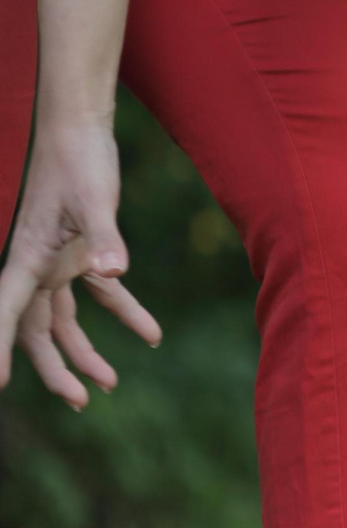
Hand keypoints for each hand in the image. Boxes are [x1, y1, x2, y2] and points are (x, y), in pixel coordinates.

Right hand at [0, 120, 161, 407]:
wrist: (82, 127)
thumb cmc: (80, 159)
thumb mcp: (95, 199)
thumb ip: (104, 238)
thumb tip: (114, 273)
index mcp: (28, 258)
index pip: (7, 313)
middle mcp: (36, 264)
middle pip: (37, 327)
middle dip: (55, 367)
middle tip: (83, 400)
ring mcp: (58, 259)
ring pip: (64, 318)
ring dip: (86, 350)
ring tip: (112, 385)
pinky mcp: (83, 250)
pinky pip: (99, 293)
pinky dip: (124, 313)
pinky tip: (151, 336)